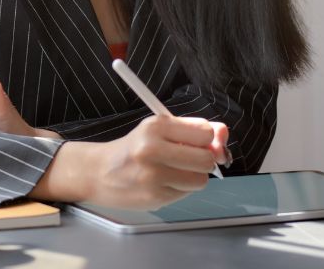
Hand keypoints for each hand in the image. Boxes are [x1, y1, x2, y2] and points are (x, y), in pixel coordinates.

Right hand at [81, 115, 228, 209]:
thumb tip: (224, 134)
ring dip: (194, 177)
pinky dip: (181, 189)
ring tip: (175, 171)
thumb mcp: (159, 129)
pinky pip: (186, 193)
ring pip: (200, 179)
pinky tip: (164, 183)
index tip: (200, 142)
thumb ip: (193, 129)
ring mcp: (153, 176)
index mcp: (156, 126)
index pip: (205, 132)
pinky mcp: (154, 197)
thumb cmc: (133, 149)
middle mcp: (152, 149)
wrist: (100, 172)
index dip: (208, 139)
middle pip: (207, 158)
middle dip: (205, 160)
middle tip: (190, 159)